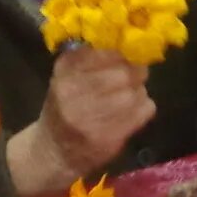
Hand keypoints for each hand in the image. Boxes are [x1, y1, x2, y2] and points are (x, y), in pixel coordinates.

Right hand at [11, 46, 155, 195]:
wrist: (52, 152)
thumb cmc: (63, 108)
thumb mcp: (66, 77)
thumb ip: (90, 59)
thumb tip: (126, 44)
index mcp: (65, 71)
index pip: (106, 52)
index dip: (122, 54)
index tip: (126, 58)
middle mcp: (74, 92)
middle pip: (124, 72)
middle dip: (135, 72)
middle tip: (135, 76)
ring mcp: (90, 117)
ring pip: (135, 92)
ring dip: (138, 92)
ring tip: (130, 97)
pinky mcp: (108, 137)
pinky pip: (143, 111)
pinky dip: (144, 108)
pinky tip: (132, 113)